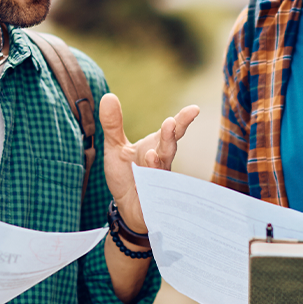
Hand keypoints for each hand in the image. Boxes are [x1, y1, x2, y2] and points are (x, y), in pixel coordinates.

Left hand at [99, 93, 199, 230]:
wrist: (126, 207)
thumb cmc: (126, 174)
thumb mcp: (114, 147)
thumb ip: (113, 124)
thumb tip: (108, 96)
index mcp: (155, 147)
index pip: (172, 131)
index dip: (183, 120)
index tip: (194, 109)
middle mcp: (161, 163)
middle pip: (170, 148)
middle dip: (171, 136)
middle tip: (171, 123)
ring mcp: (158, 182)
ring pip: (162, 170)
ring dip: (158, 162)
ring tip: (151, 154)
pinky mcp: (152, 199)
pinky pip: (154, 193)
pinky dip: (150, 186)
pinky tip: (144, 180)